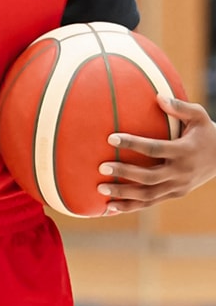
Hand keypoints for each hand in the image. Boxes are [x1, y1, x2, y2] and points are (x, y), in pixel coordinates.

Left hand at [98, 97, 215, 210]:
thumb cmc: (206, 132)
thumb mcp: (199, 116)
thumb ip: (179, 107)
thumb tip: (158, 97)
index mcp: (184, 150)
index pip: (154, 148)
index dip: (132, 144)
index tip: (111, 138)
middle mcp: (181, 171)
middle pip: (149, 176)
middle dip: (124, 173)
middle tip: (102, 167)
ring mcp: (178, 186)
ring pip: (148, 195)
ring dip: (123, 195)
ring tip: (100, 190)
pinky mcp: (175, 194)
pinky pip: (150, 202)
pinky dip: (130, 206)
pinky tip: (110, 208)